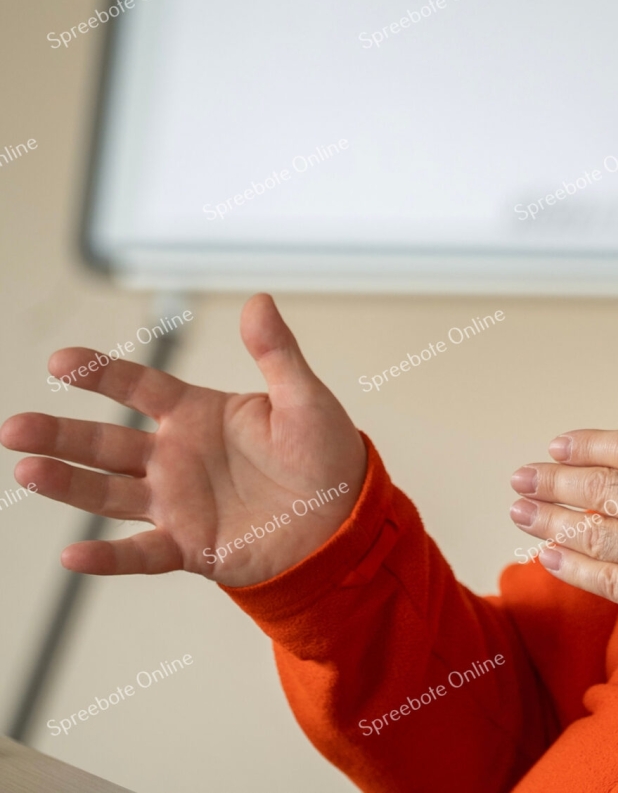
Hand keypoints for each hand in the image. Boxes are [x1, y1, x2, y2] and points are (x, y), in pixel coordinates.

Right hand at [1, 295, 365, 586]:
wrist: (345, 520)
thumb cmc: (325, 455)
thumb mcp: (304, 399)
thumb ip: (277, 354)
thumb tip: (258, 300)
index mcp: (199, 415)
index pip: (139, 388)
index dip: (101, 375)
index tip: (61, 362)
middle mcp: (176, 457)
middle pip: (106, 443)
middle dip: (60, 434)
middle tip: (16, 428)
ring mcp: (177, 503)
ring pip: (109, 493)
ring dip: (68, 484)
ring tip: (26, 470)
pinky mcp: (189, 546)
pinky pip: (141, 553)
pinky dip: (108, 556)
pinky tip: (74, 554)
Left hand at [510, 345, 617, 638]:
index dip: (589, 444)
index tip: (558, 443)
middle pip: (599, 487)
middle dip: (554, 481)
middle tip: (519, 477)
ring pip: (592, 531)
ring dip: (549, 521)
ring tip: (518, 513)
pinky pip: (604, 580)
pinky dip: (573, 569)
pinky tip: (549, 560)